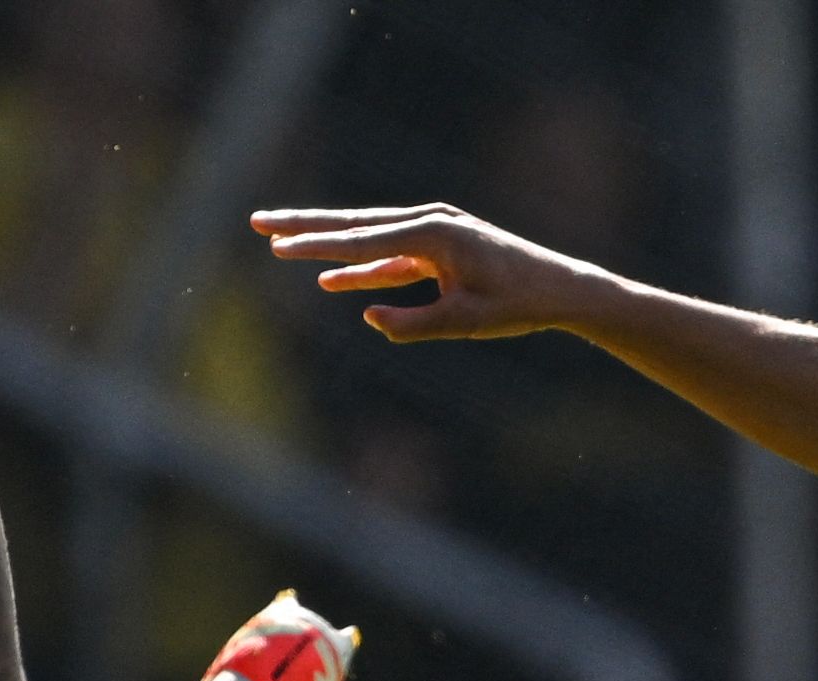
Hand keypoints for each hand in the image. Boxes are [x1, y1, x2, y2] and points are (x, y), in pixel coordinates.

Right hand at [251, 204, 610, 343]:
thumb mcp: (464, 322)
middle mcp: (428, 222)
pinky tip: (331, 280)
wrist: (557, 288)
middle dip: (305, 228)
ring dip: (325, 243)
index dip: (316, 248)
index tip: (277, 247)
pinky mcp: (436, 250)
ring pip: (367, 238)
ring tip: (281, 243)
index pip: (362, 241)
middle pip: (354, 225)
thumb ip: (414, 322)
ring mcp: (432, 233)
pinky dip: (362, 268)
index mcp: (433, 234)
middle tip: (260, 223)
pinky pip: (390, 258)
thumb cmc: (516, 304)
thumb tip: (369, 316)